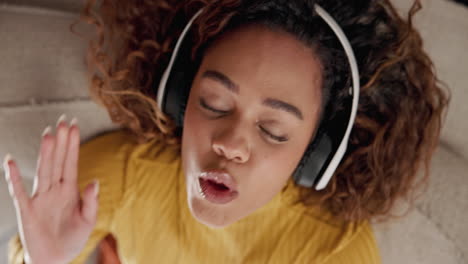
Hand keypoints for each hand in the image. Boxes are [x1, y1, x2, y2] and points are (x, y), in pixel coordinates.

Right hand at [3, 114, 99, 263]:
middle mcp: (55, 190)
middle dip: (61, 142)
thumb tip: (95, 181)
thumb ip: (92, 201)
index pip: (71, 162)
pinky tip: (9, 162)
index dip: (73, 145)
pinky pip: (19, 191)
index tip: (74, 126)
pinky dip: (13, 177)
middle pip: (58, 161)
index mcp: (70, 190)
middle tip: (63, 122)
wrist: (56, 259)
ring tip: (48, 134)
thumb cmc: (73, 238)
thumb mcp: (88, 220)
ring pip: (43, 171)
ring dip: (45, 154)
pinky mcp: (28, 210)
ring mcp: (40, 198)